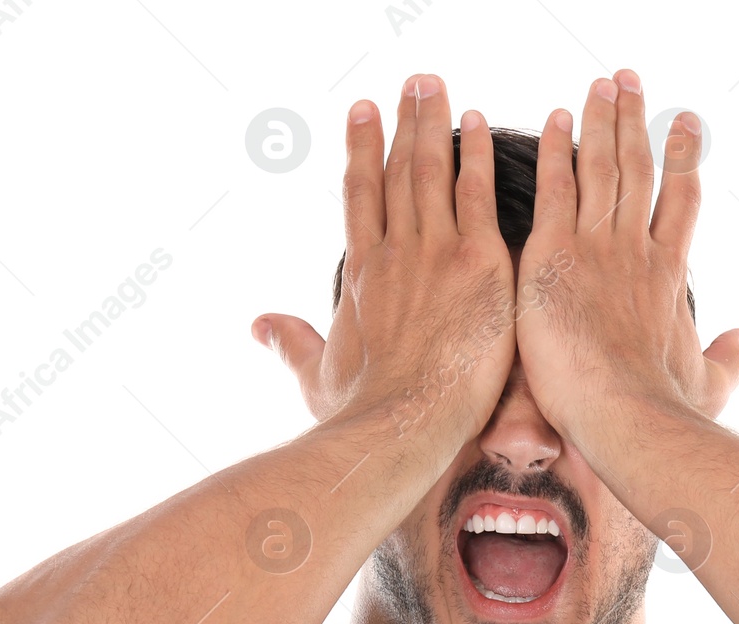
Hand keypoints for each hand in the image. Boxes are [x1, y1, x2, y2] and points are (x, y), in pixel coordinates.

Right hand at [252, 75, 516, 449]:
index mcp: (361, 273)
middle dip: (404, 121)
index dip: (362, 148)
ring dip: (435, 122)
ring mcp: (436, 252)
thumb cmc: (361, 412)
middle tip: (414, 84)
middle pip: (397, 170)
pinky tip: (479, 123)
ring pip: (433, 169)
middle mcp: (395, 251)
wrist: (402, 424)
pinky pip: (478, 193)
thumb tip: (259, 326)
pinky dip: (477, 154)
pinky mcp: (477, 262)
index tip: (364, 111)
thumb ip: (290, 344)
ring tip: (437, 87)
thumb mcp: (315, 376)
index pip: (360, 195)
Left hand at [514, 72, 738, 458]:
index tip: (685, 123)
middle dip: (634, 120)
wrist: (624, 413)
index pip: (680, 200)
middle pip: (638, 168)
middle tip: (628, 82)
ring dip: (600, 120)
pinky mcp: (553, 255)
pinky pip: (554, 188)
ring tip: (599, 84)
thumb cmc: (665, 410)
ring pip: (600, 166)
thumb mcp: (711, 385)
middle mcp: (636, 248)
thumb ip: (731, 360)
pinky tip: (555, 120)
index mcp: (669, 273)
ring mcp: (596, 246)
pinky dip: (555, 151)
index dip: (684, 157)